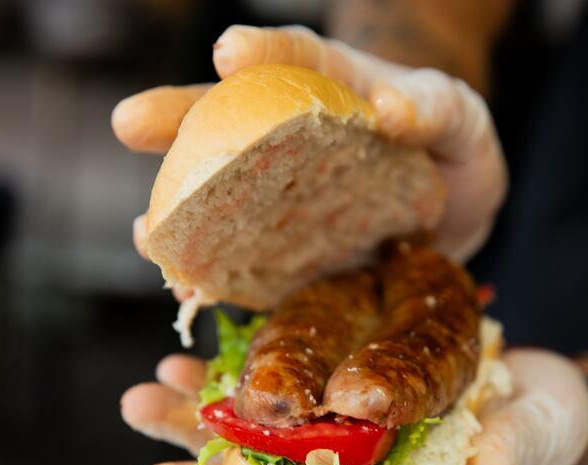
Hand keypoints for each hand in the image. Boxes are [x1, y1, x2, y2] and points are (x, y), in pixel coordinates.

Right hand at [114, 24, 507, 262]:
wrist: (449, 211)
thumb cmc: (449, 147)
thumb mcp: (458, 118)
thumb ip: (433, 108)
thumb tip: (387, 109)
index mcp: (331, 90)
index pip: (295, 59)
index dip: (263, 51)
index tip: (230, 52)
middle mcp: (289, 141)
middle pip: (226, 122)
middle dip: (176, 119)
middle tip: (129, 122)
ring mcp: (281, 201)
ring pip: (219, 199)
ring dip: (178, 215)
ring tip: (147, 231)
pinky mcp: (287, 257)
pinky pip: (245, 268)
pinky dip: (214, 280)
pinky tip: (186, 290)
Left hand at [120, 348, 587, 464]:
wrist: (525, 387)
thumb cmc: (535, 431)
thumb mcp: (532, 441)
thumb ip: (514, 454)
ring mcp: (334, 430)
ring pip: (253, 437)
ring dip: (195, 423)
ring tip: (140, 404)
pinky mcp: (328, 384)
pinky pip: (269, 382)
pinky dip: (227, 375)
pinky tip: (185, 365)